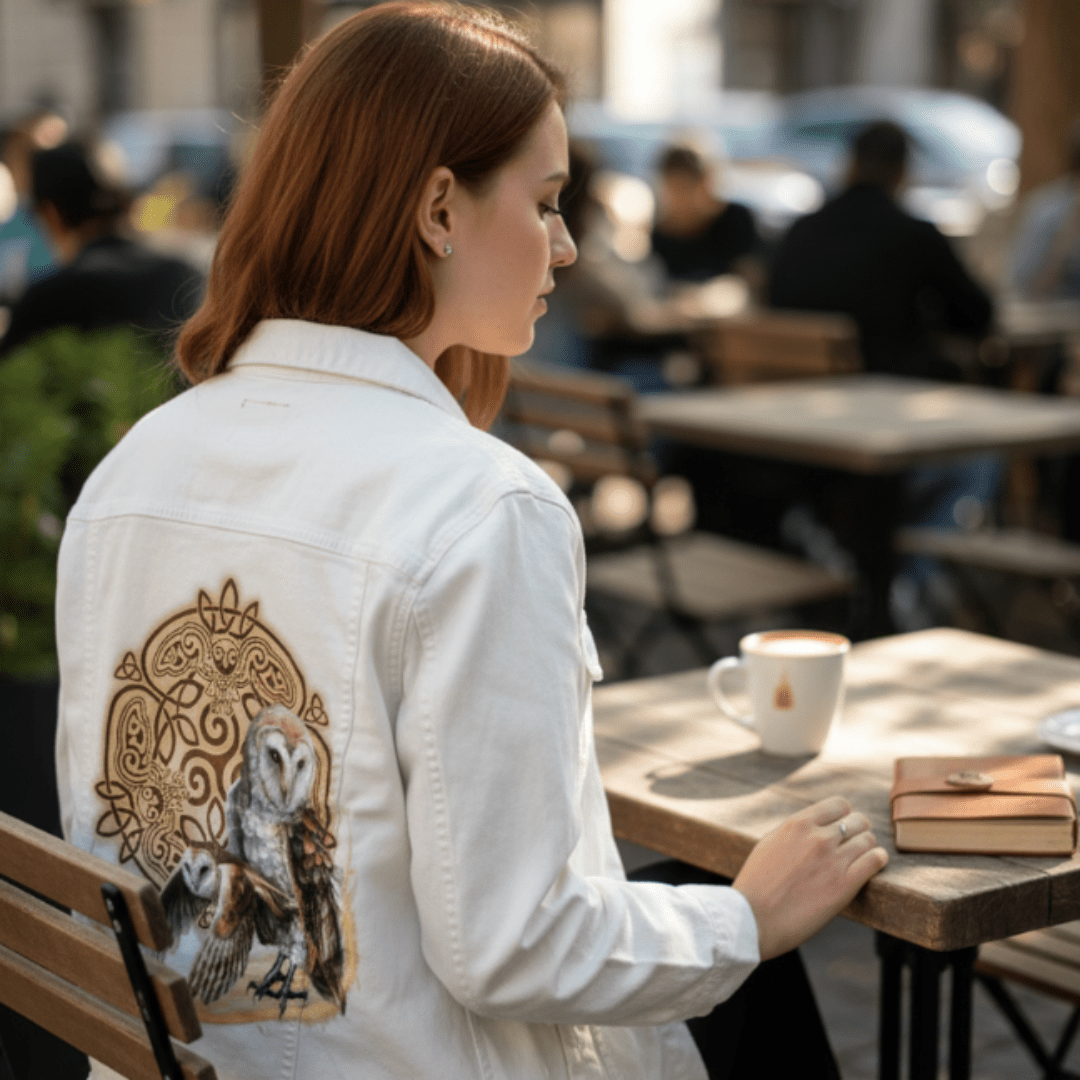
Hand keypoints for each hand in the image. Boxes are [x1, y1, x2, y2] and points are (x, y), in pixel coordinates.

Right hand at [732, 796, 887, 959]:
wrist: (753, 918)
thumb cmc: (756, 884)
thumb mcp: (770, 843)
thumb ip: (794, 831)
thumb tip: (814, 825)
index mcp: (798, 823)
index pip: (838, 804)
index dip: (843, 815)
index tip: (842, 826)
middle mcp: (818, 837)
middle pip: (858, 821)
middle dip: (858, 830)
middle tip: (855, 843)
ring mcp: (833, 860)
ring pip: (868, 840)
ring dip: (868, 846)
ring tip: (863, 855)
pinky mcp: (845, 885)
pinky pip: (875, 861)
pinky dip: (878, 859)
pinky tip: (874, 863)